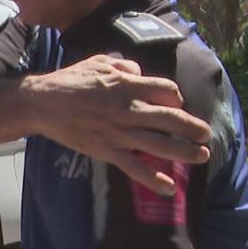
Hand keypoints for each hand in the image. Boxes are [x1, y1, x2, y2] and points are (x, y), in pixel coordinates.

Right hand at [27, 55, 210, 194]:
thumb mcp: (98, 61)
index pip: (167, 91)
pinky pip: (134, 167)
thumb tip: (140, 71)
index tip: (175, 104)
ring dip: (185, 152)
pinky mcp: (107, 150)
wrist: (41, 103)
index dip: (176, 98)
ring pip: (160, 145)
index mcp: (127, 85)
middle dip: (194, 128)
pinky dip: (153, 179)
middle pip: (172, 120)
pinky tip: (169, 187)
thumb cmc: (68, 80)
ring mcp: (119, 132)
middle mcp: (128, 109)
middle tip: (205, 134)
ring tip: (201, 156)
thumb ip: (123, 64)